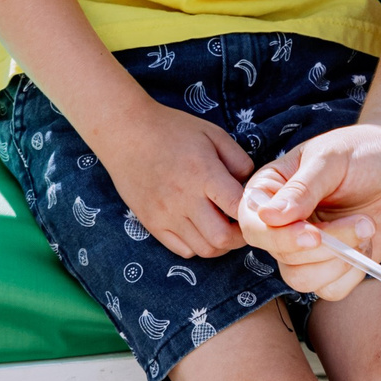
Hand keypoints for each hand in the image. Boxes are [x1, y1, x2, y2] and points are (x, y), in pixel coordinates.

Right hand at [92, 107, 254, 259]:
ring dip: (220, 244)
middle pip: (222, 239)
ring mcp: (166, 214)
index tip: (253, 208)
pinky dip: (197, 246)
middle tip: (240, 224)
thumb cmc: (173, 130)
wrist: (126, 132)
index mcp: (204, 173)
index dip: (252, 213)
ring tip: (222, 226)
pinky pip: (182, 250)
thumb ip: (239, 160)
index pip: (238, 207)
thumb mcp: (213, 134)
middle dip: (239, 236)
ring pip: (204, 250)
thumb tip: (250, 187)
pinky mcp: (152, 224)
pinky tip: (200, 228)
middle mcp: (185, 199)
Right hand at [238, 123, 380, 300]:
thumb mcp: (331, 158)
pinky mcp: (332, 266)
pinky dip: (352, 273)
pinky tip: (366, 244)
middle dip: (326, 246)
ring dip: (340, 260)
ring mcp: (306, 248)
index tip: (314, 234)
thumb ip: (302, 188)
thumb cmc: (365, 151)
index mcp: (270, 190)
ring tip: (366, 227)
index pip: (254, 227)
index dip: (280, 237)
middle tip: (362, 221)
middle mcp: (282, 223)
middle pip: (281, 256)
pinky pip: (330, 290)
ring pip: (302, 279)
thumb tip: (267, 216)